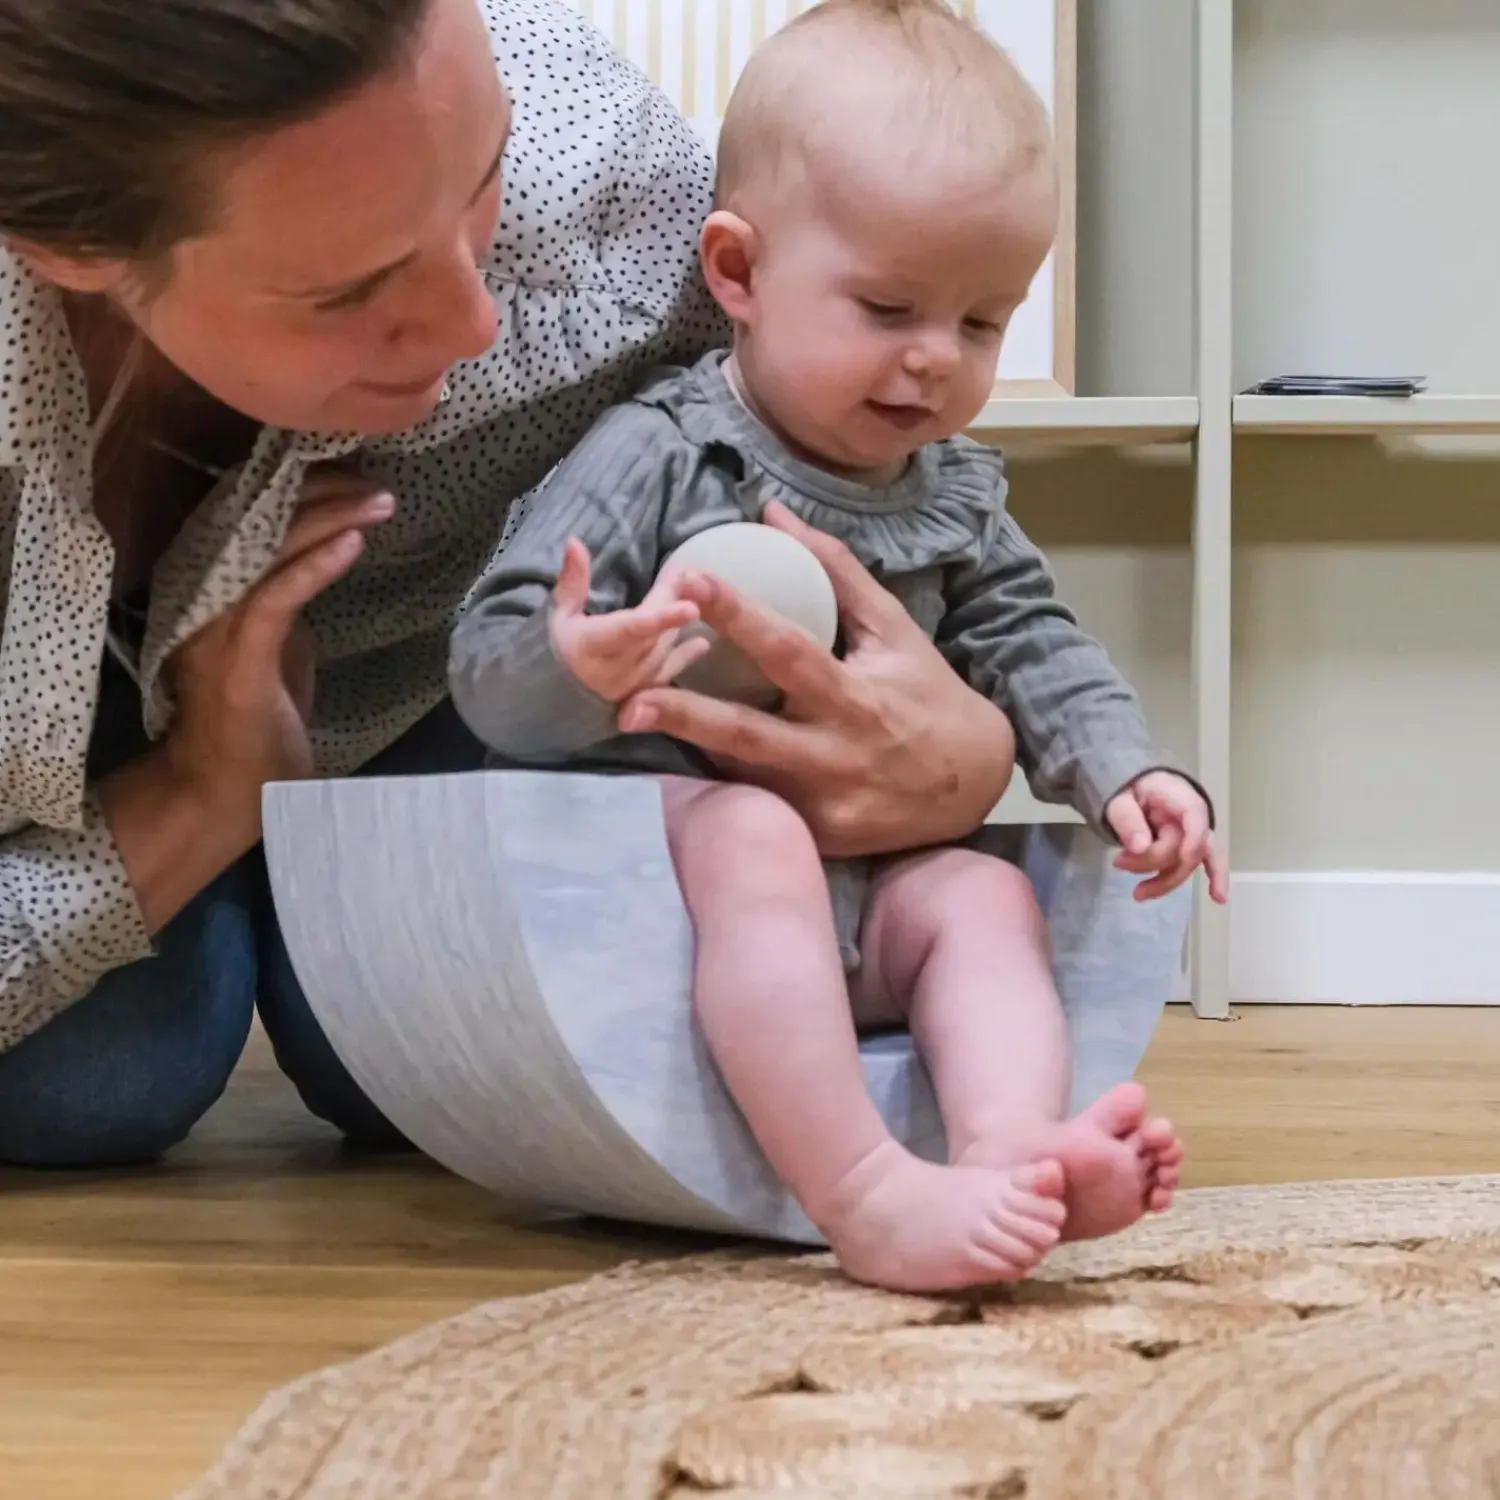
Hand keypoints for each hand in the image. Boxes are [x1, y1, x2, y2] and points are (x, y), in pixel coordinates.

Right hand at [161, 472, 394, 837]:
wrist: (219, 794)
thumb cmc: (252, 726)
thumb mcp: (276, 648)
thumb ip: (288, 604)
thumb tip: (320, 563)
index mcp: (211, 588)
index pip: (252, 517)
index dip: (302, 488)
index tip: (354, 473)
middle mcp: (204, 594)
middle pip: (262, 521)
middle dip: (324, 494)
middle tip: (378, 484)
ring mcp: (215, 624)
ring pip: (270, 549)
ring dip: (330, 519)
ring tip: (378, 502)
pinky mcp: (236, 657)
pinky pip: (276, 597)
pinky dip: (316, 566)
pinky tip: (354, 544)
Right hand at [549, 538, 710, 700]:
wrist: (555, 703)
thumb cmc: (557, 652)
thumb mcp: (559, 616)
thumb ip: (572, 582)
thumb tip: (574, 541)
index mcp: (592, 647)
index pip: (630, 630)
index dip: (661, 618)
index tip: (691, 607)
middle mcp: (616, 670)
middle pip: (652, 634)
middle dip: (671, 603)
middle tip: (687, 574)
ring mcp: (632, 687)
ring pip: (664, 650)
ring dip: (679, 623)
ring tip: (694, 593)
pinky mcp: (642, 696)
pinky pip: (669, 674)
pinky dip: (686, 655)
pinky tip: (703, 641)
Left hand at [616, 502, 1015, 858]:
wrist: (974, 783)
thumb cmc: (927, 694)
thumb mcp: (894, 628)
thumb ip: (835, 571)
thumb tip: (775, 513)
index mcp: (855, 697)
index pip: (788, 650)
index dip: (738, 615)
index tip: (691, 580)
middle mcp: (836, 755)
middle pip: (748, 737)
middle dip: (686, 718)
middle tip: (628, 702)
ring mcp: (824, 805)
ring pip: (742, 778)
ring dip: (690, 751)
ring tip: (637, 720)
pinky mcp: (818, 838)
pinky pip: (759, 806)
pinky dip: (723, 781)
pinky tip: (685, 758)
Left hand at [1106, 770, 1228, 903]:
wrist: (1139, 792)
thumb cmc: (1132, 793)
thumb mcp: (1119, 801)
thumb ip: (1127, 820)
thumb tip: (1140, 847)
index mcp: (1176, 795)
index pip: (1194, 814)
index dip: (1192, 839)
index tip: (1181, 857)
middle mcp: (1194, 815)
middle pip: (1185, 846)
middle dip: (1151, 861)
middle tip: (1118, 862)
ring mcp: (1197, 833)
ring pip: (1191, 863)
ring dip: (1165, 882)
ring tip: (1138, 894)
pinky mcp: (1194, 848)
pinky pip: (1206, 864)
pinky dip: (1213, 880)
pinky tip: (1219, 898)